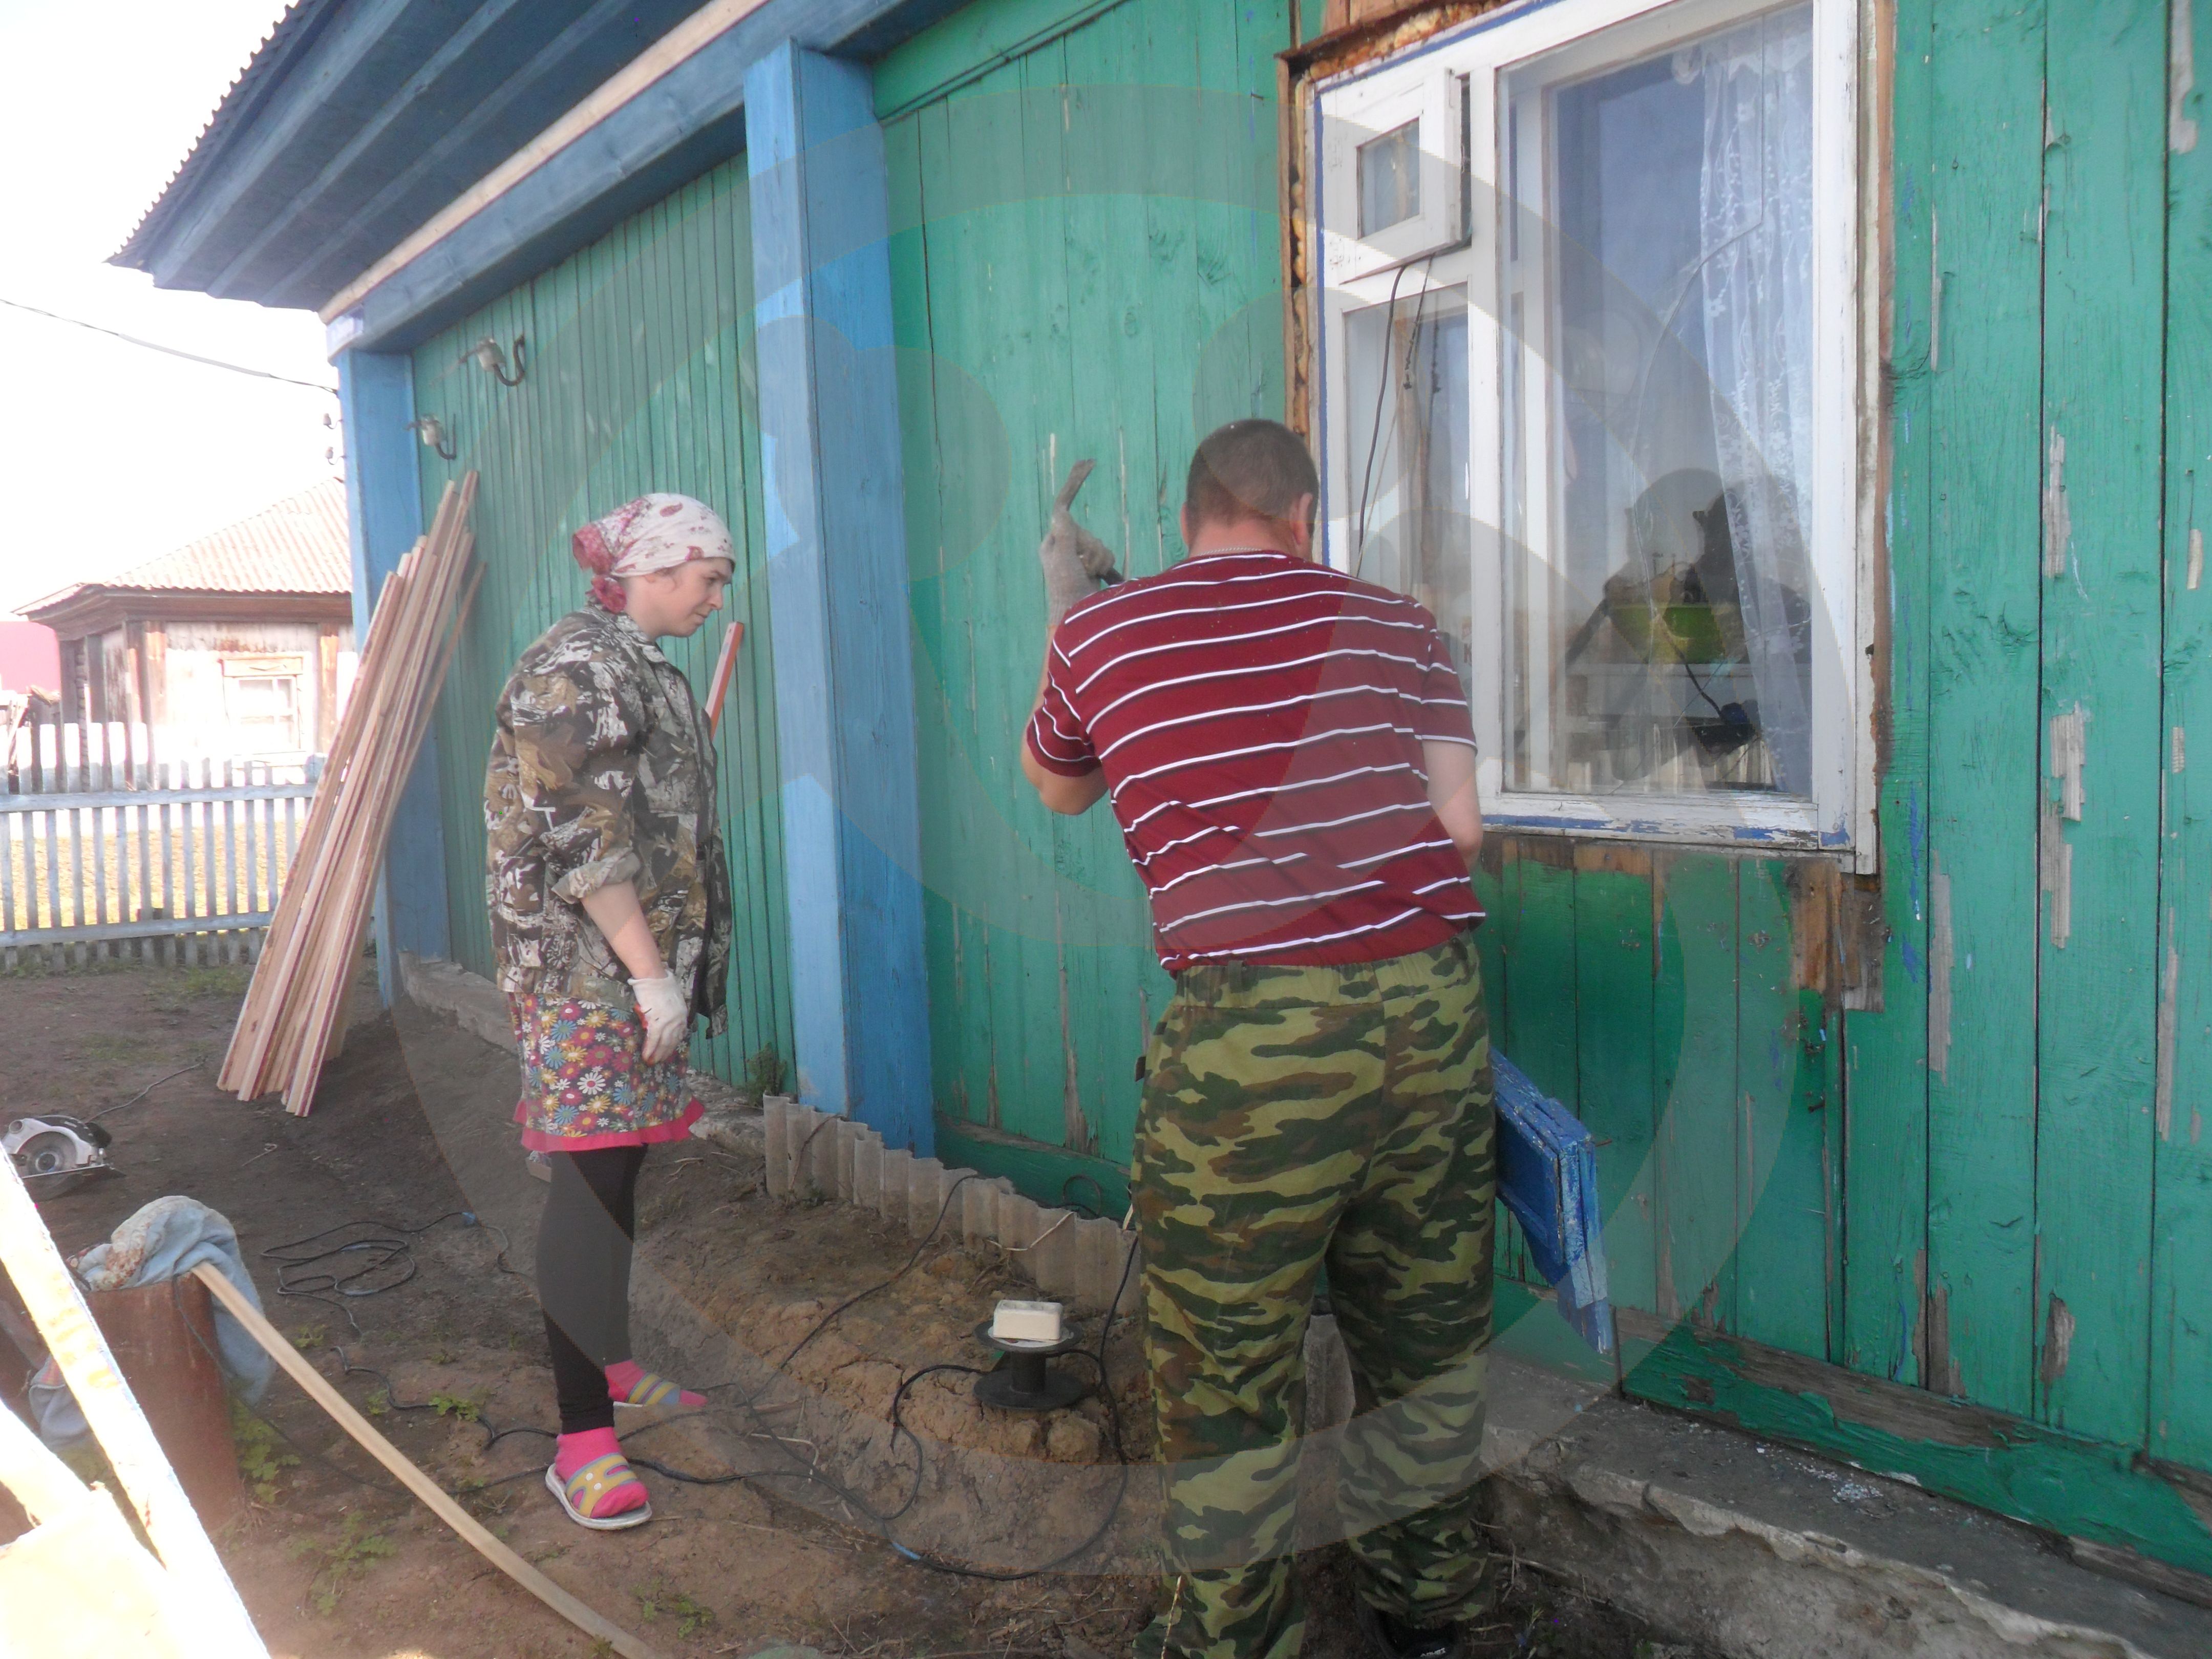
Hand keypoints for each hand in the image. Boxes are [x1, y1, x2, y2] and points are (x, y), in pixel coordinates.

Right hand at [630, 973, 689, 1063]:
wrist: (653, 978)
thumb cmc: (660, 985)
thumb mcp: (672, 1000)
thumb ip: (671, 1011)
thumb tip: (664, 1020)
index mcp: (682, 1014)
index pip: (679, 1034)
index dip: (673, 1044)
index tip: (668, 1052)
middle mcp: (678, 1020)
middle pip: (672, 1041)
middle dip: (665, 1053)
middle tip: (659, 1061)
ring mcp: (668, 1022)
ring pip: (663, 1043)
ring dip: (657, 1054)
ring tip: (652, 1062)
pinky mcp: (657, 1022)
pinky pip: (653, 1040)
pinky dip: (649, 1049)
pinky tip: (646, 1056)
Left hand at [1038, 460, 1120, 627]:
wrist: (1079, 619)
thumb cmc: (1066, 589)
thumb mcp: (1063, 558)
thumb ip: (1065, 533)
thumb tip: (1060, 509)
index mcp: (1053, 542)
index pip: (1064, 507)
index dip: (1074, 484)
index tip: (1088, 463)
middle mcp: (1066, 549)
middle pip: (1088, 532)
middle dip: (1092, 548)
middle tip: (1083, 567)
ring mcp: (1081, 561)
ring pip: (1102, 545)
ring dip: (1100, 561)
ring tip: (1090, 577)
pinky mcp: (1095, 571)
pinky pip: (1109, 558)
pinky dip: (1109, 569)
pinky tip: (1103, 580)